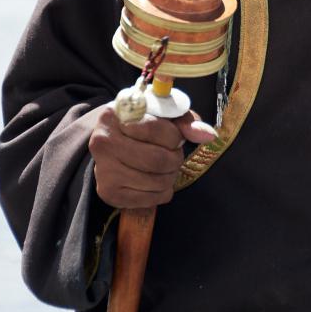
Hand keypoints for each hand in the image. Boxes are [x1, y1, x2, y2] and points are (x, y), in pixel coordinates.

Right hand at [89, 107, 216, 208]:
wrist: (111, 142)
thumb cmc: (141, 123)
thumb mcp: (161, 112)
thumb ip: (185, 121)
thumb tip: (208, 135)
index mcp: (115, 114)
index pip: (155, 129)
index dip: (175, 136)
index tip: (176, 137)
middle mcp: (102, 142)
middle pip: (157, 159)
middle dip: (175, 159)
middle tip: (175, 155)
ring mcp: (103, 170)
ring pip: (155, 180)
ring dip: (170, 176)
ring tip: (167, 167)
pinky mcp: (108, 193)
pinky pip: (148, 199)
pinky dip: (162, 192)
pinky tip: (158, 181)